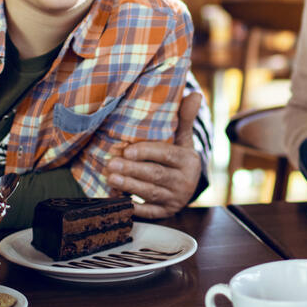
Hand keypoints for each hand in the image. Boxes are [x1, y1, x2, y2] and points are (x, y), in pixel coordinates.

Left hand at [105, 91, 202, 217]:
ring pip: (150, 193)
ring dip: (129, 187)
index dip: (147, 152)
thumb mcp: (184, 137)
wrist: (189, 183)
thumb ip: (185, 117)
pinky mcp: (166, 212)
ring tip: (110, 178)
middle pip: (156, 175)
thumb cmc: (179, 155)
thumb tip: (196, 94)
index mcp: (188, 161)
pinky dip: (134, 208)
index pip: (167, 155)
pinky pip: (149, 212)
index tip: (128, 150)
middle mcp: (184, 182)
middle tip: (111, 164)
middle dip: (132, 171)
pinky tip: (118, 200)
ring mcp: (175, 199)